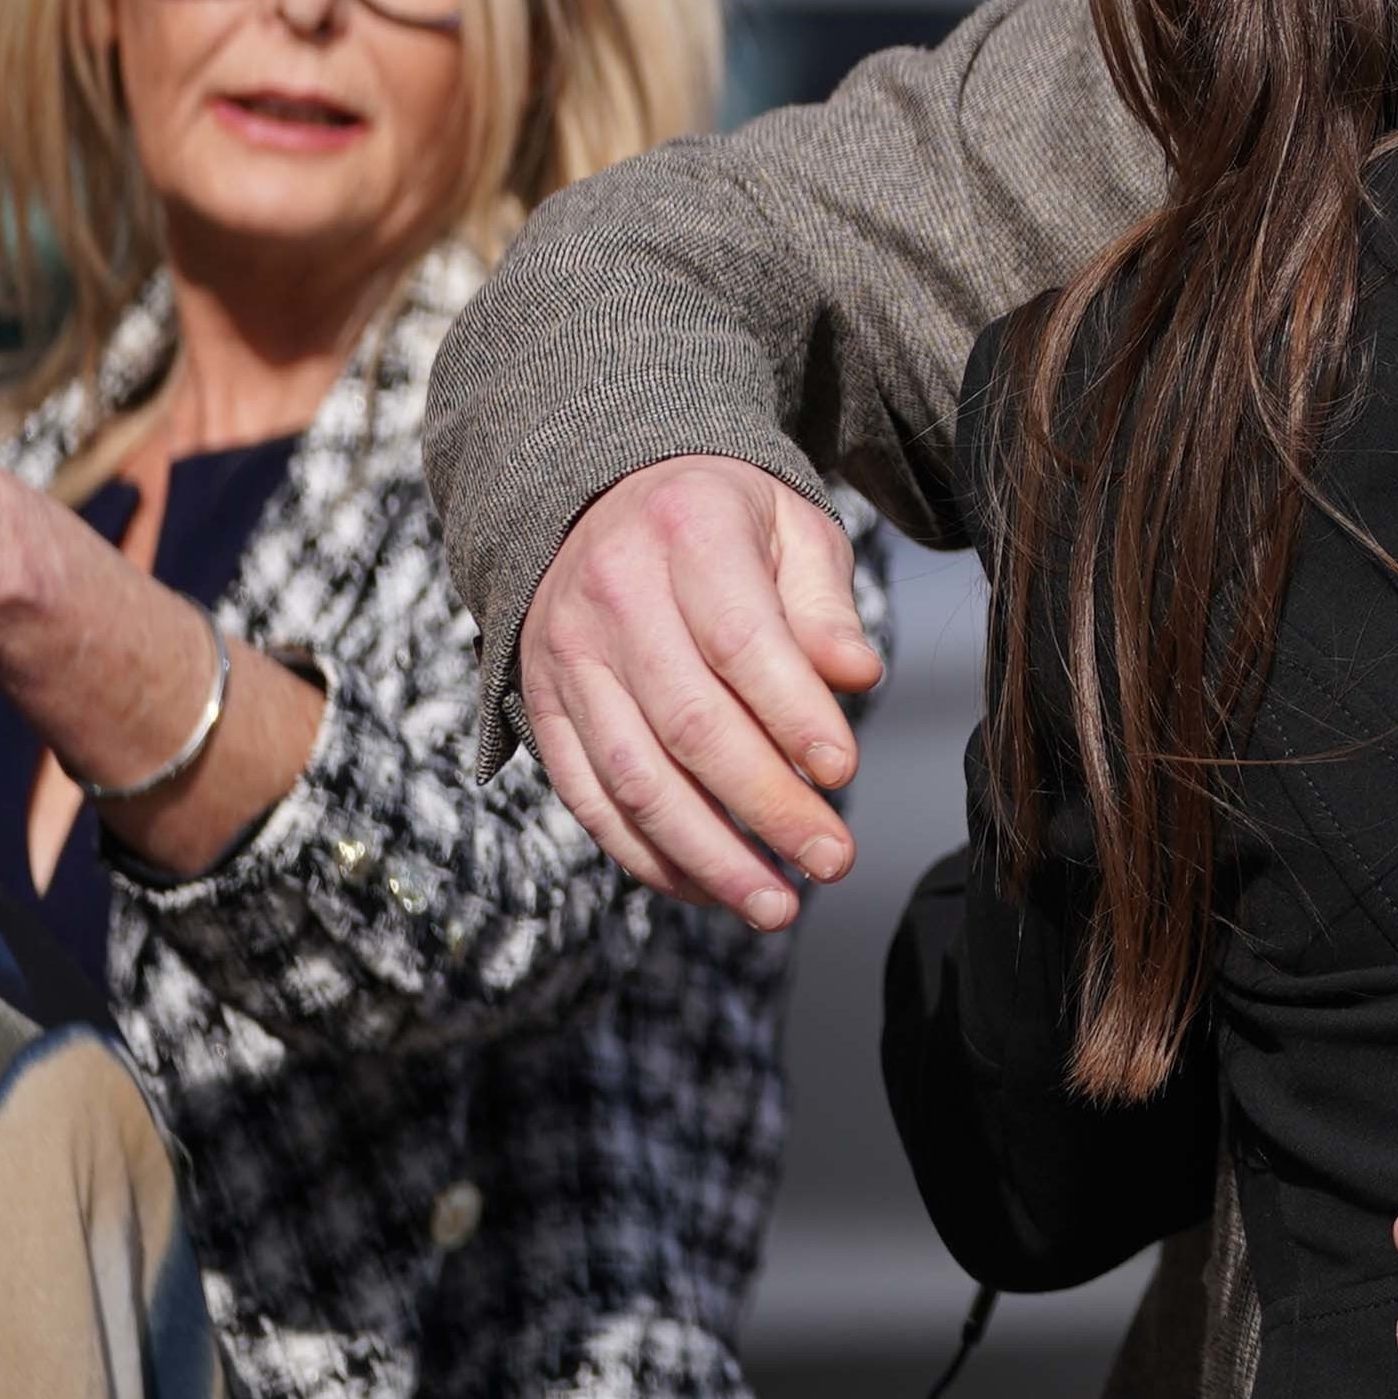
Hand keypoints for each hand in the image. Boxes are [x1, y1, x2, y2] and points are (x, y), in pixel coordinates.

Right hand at [520, 457, 878, 927]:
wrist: (602, 494)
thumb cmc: (725, 521)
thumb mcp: (791, 528)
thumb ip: (823, 605)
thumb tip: (857, 677)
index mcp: (685, 534)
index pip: (740, 642)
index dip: (793, 715)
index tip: (844, 773)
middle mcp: (612, 597)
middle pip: (689, 724)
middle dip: (767, 805)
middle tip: (833, 860)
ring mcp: (565, 658)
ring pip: (633, 778)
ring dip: (708, 855)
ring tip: (776, 904)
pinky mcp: (541, 707)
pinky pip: (588, 798)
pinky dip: (647, 855)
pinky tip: (707, 887)